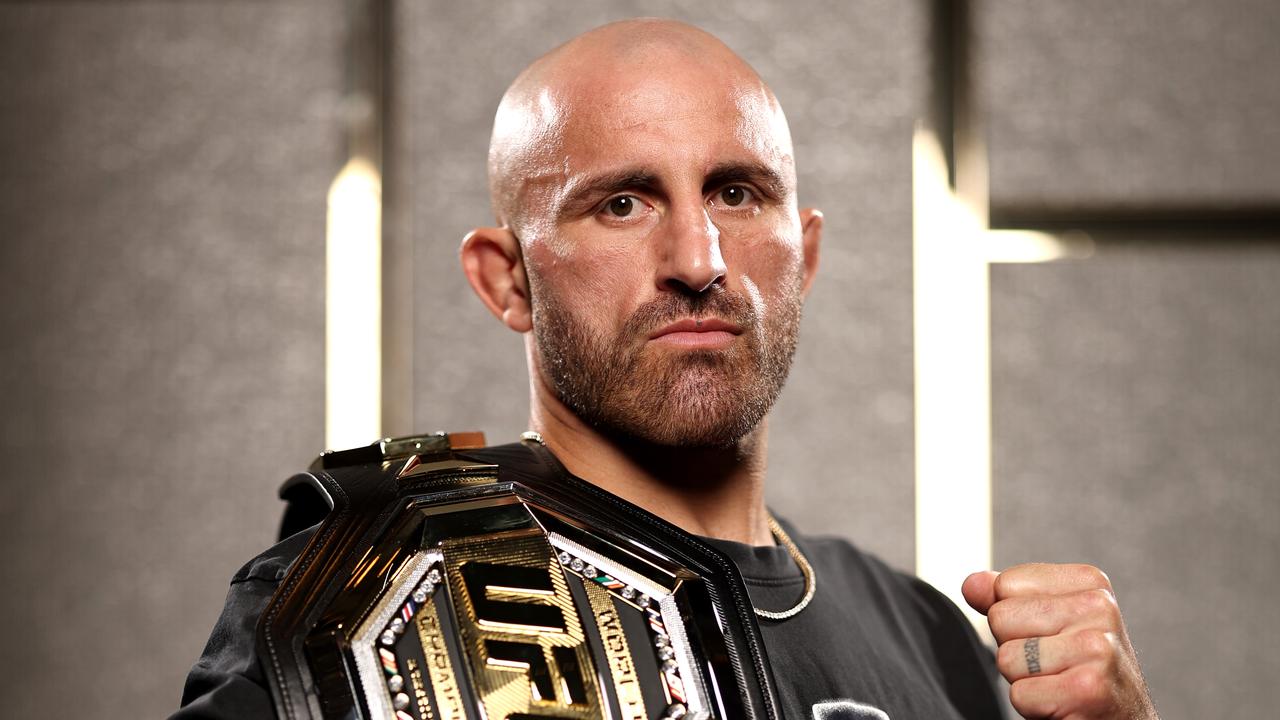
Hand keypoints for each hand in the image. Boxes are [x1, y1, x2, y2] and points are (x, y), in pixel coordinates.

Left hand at [962, 564, 1157, 719]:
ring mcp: (1097, 648)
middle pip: (1001, 619)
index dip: (1014, 619)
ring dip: (1024, 679)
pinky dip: (1033, 706)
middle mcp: (1099, 608)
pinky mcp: (1088, 689)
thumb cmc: (1081, 668)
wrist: (1124, 718)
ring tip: (1058, 682)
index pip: (1005, 584)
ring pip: (1007, 657)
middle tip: (1054, 664)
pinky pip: (1020, 694)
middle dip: (1015, 648)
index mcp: (1089, 582)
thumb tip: (971, 584)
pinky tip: (1063, 703)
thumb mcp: (1047, 623)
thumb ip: (1007, 599)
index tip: (1049, 637)